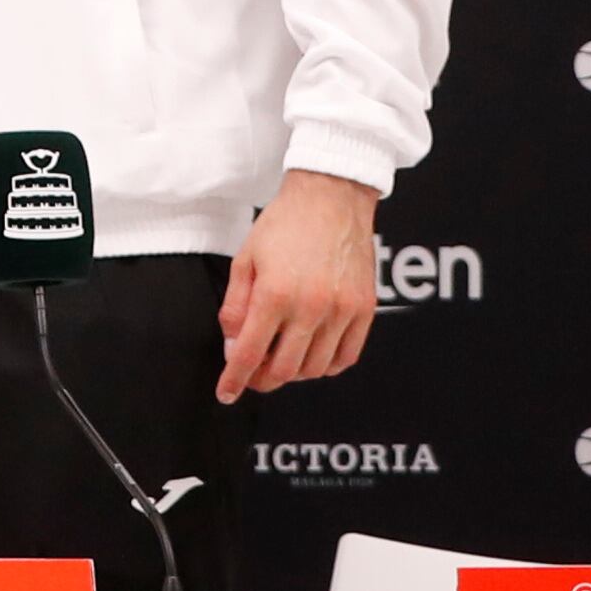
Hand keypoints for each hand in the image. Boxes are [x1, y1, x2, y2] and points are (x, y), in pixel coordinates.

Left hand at [216, 168, 378, 397]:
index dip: (234, 379)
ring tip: (279, 359)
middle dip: (261, 379)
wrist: (331, 197)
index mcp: (275, 294)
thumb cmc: (284, 224)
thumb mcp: (246, 259)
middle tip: (251, 374)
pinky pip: (346, 357)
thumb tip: (233, 345)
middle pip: (284, 369)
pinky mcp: (364, 310)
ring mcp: (342, 311)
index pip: (250, 353)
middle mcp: (311, 307)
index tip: (225, 393)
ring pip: (315, 369)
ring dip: (293, 373)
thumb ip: (236, 306)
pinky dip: (326, 366)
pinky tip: (311, 355)